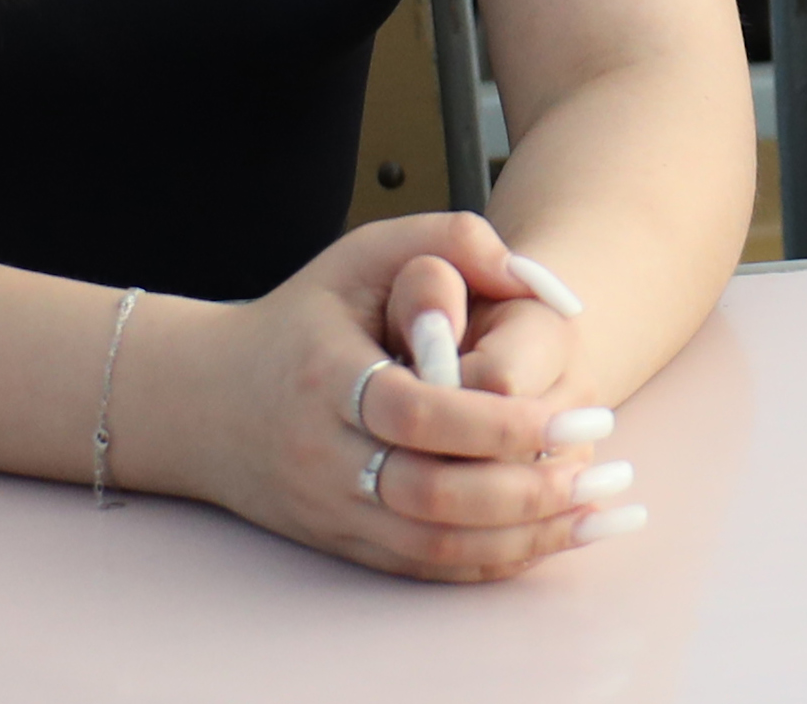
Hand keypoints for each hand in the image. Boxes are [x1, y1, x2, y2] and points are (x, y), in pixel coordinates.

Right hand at [155, 212, 636, 581]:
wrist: (203, 404)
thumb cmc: (303, 318)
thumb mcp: (364, 254)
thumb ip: (452, 241)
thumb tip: (537, 281)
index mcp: (325, 377)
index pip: (419, 413)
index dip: (505, 422)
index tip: (581, 412)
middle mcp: (322, 455)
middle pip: (432, 494)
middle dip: (529, 487)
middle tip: (603, 467)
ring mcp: (330, 509)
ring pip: (434, 544)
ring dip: (525, 534)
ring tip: (596, 507)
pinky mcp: (343, 543)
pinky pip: (425, 566)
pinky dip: (493, 558)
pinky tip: (552, 536)